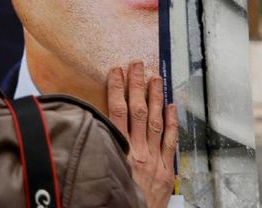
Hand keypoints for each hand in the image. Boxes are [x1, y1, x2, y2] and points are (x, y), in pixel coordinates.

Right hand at [106, 62, 178, 207]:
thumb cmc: (114, 200)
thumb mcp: (101, 171)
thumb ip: (100, 149)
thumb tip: (89, 128)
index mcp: (120, 152)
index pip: (117, 113)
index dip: (117, 90)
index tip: (116, 72)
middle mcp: (139, 154)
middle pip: (137, 112)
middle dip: (138, 87)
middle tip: (138, 66)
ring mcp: (155, 161)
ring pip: (155, 122)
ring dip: (156, 98)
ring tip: (156, 79)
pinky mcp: (166, 171)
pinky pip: (170, 142)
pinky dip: (171, 123)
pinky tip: (172, 108)